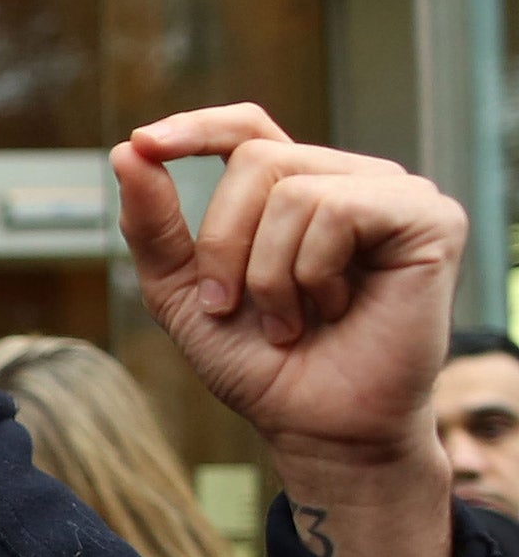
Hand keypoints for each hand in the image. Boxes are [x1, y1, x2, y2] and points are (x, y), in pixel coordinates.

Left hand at [114, 103, 464, 465]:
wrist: (315, 428)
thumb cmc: (260, 365)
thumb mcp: (182, 292)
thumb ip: (153, 226)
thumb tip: (126, 151)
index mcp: (296, 189)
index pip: (246, 128)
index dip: (197, 128)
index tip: (144, 144)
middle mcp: (347, 180)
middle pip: (254, 159)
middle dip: (222, 244)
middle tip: (235, 308)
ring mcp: (393, 194)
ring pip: (290, 188)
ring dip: (267, 272)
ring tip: (289, 320)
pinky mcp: (429, 218)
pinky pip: (337, 209)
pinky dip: (311, 270)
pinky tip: (335, 307)